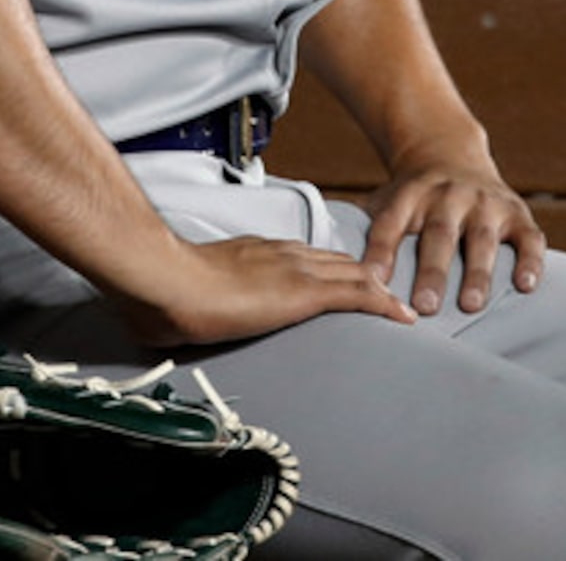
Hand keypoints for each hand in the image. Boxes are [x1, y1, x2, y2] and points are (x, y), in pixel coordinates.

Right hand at [112, 234, 417, 346]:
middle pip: (335, 261)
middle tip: (382, 290)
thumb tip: (168, 314)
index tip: (341, 278)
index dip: (328, 267)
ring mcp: (296, 270)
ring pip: (353, 274)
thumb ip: (189, 296)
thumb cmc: (165, 286)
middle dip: (361, 273)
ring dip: (378, 288)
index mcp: (255, 251)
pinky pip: (358, 295)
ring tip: (398, 304)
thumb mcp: (184, 289)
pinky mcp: (304, 293)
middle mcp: (281, 253)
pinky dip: (384, 303)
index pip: (304, 256)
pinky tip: (401, 315)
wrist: (166, 279)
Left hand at [356, 158, 549, 315]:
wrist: (450, 153)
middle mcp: (448, 195)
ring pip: (481, 237)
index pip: (391, 223)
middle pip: (439, 234)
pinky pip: (528, 237)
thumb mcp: (385, 201)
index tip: (372, 281)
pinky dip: (529, 260)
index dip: (381, 251)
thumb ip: (364, 231)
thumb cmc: (411, 197)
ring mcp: (484, 202)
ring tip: (471, 305)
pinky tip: (525, 286)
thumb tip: (335, 272)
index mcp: (410, 195)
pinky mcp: (516, 212)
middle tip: (425, 306)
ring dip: (477, 271)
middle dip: (432, 270)